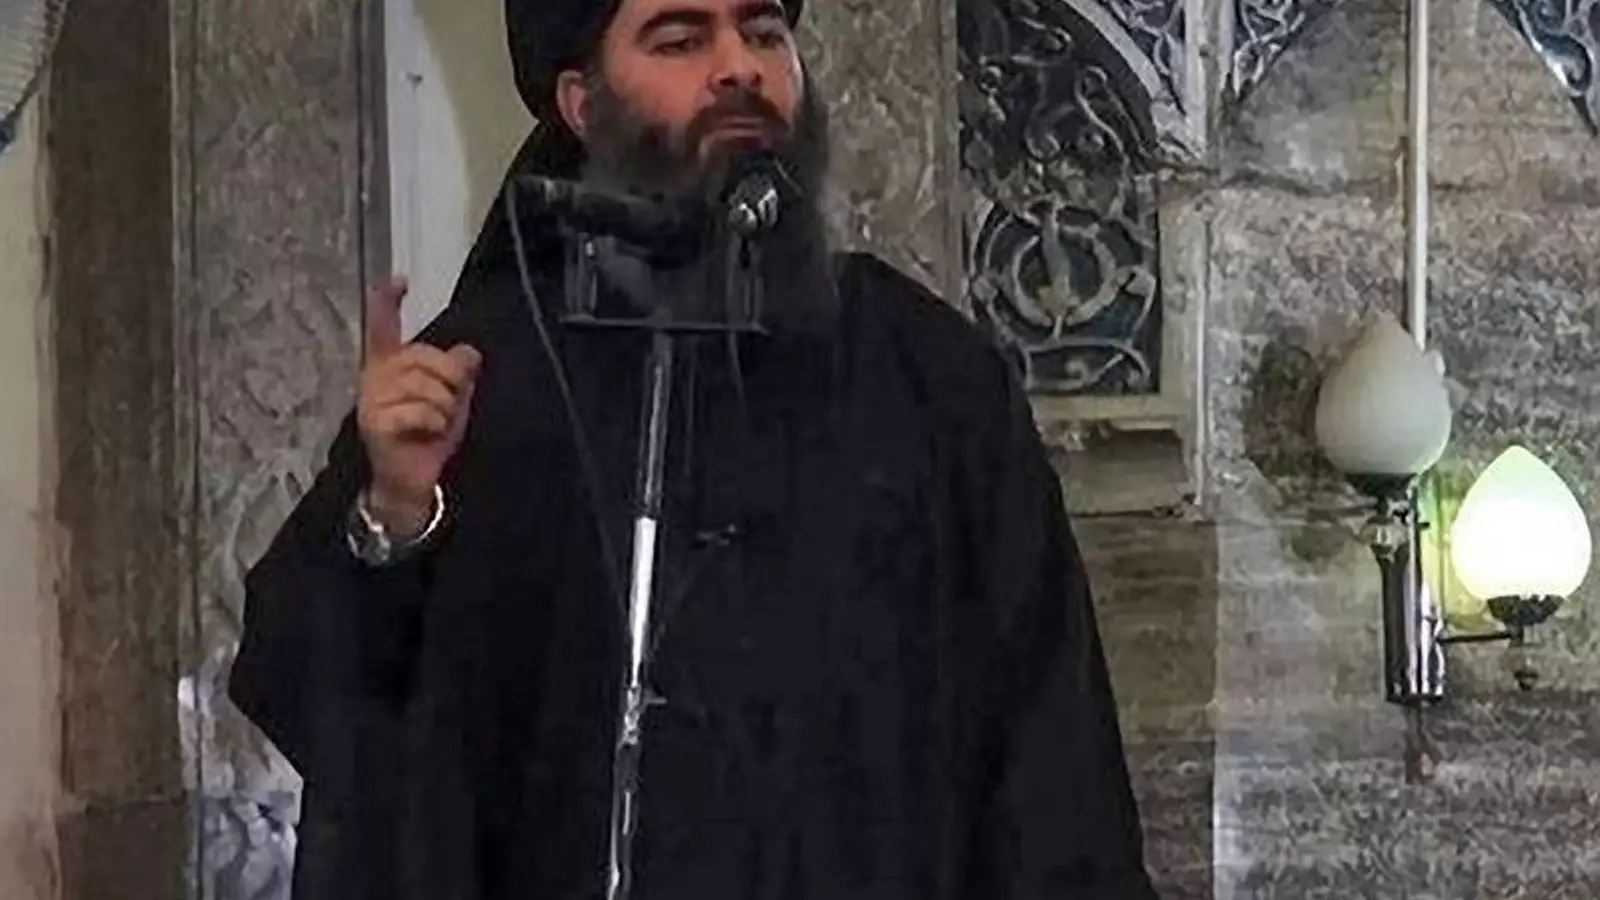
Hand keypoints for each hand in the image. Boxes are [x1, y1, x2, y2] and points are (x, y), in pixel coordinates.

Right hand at [355, 276, 481, 535]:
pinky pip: (419, 410)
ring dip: (445, 407)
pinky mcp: (374, 421)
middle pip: (424, 355)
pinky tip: (427, 433)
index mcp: (390, 364)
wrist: (413, 480)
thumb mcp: (453, 400)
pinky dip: (434, 423)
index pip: (384, 326)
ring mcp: (370, 398)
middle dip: (451, 379)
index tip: (398, 280)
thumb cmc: (429, 437)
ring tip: (436, 424)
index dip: (388, 301)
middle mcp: (374, 375)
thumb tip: (470, 352)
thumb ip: (459, 374)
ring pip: (425, 384)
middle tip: (449, 405)